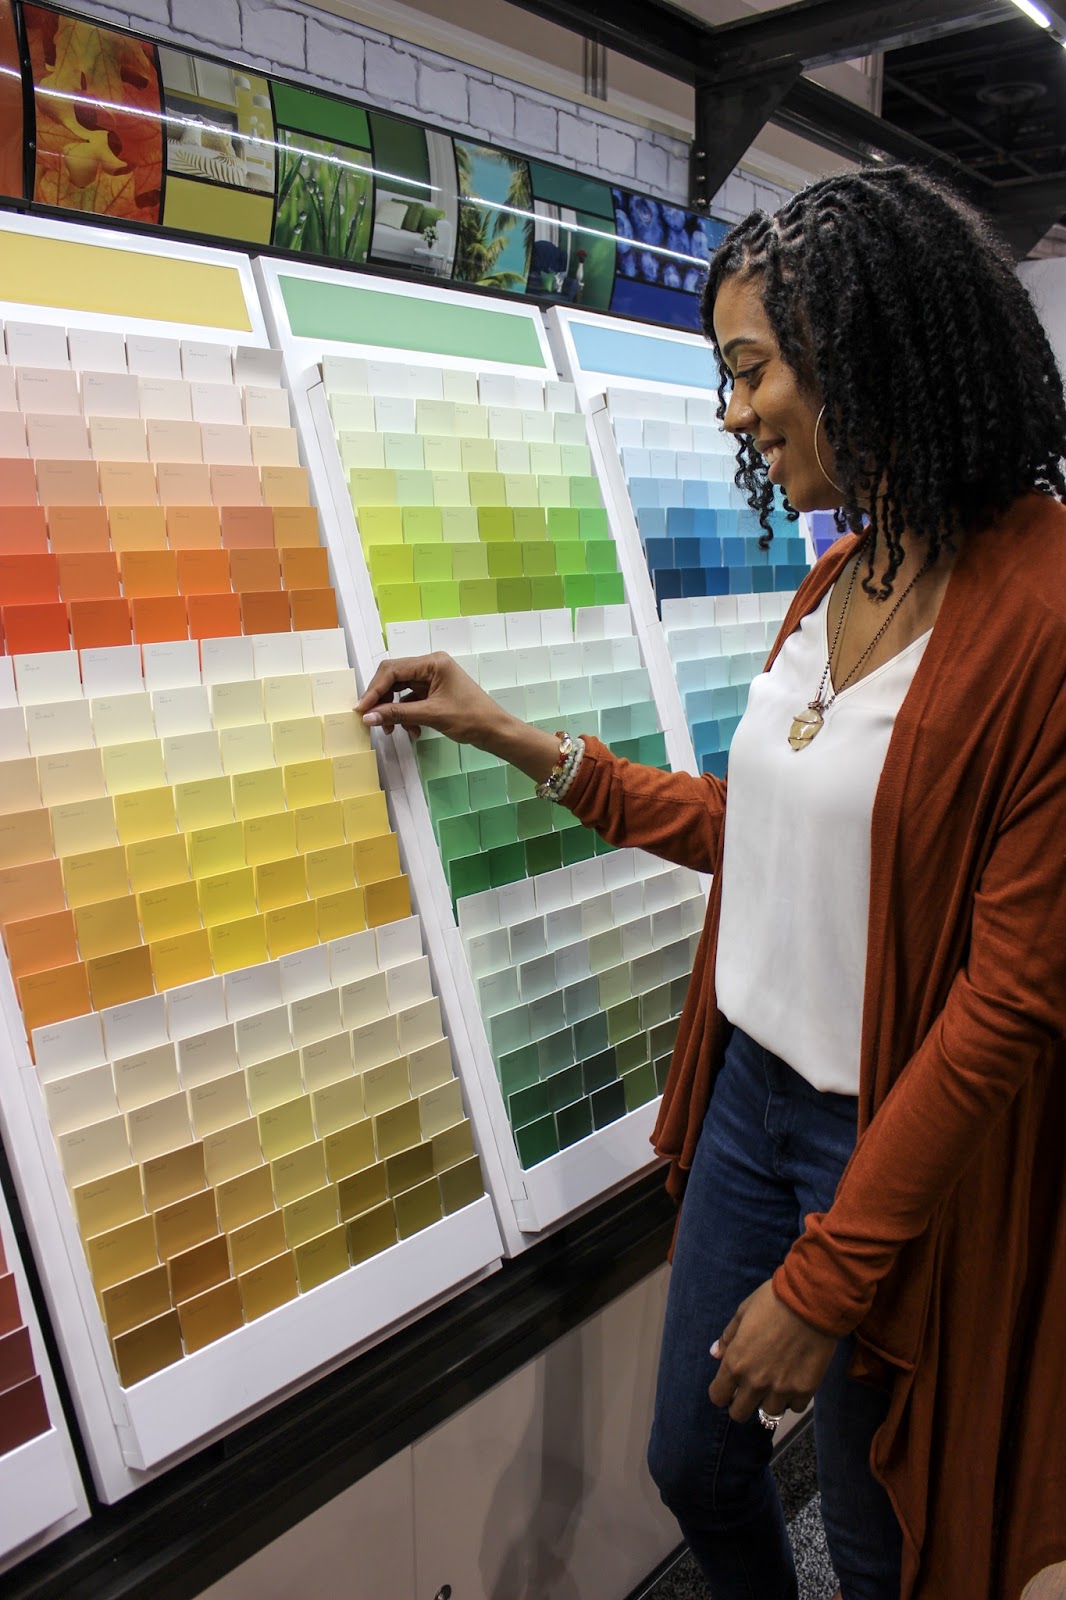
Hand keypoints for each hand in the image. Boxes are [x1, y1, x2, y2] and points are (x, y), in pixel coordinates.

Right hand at [355, 653, 504, 744]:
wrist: (494, 731)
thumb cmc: (470, 718)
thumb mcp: (431, 715)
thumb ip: (398, 714)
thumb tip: (368, 717)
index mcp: (432, 662)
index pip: (393, 670)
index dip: (374, 689)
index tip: (362, 709)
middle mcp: (430, 666)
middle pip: (393, 678)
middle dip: (382, 700)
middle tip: (372, 720)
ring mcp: (432, 679)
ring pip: (400, 691)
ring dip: (394, 711)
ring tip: (392, 730)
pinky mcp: (433, 692)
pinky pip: (410, 701)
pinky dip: (406, 715)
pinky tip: (412, 730)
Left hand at [707, 1280, 836, 1422]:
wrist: (812, 1301)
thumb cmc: (773, 1301)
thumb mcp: (743, 1312)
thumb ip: (728, 1337)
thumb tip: (714, 1353)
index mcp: (735, 1363)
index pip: (718, 1397)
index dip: (722, 1391)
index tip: (730, 1385)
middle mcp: (755, 1382)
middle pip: (739, 1414)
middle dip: (742, 1402)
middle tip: (752, 1387)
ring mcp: (781, 1390)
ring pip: (768, 1414)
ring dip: (769, 1400)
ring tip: (776, 1382)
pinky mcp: (805, 1391)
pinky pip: (794, 1407)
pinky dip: (793, 1398)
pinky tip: (795, 1381)